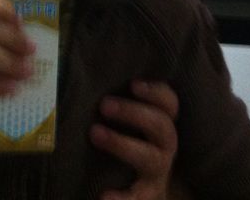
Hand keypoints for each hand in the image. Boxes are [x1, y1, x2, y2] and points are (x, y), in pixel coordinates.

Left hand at [90, 80, 178, 199]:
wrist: (135, 184)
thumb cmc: (123, 135)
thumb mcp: (123, 116)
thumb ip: (113, 95)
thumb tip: (79, 63)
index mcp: (160, 122)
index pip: (169, 103)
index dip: (155, 91)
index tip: (133, 84)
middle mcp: (164, 146)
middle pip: (161, 127)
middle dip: (134, 113)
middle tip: (104, 104)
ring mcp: (157, 172)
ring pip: (151, 159)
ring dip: (122, 144)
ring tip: (95, 133)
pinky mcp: (145, 195)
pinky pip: (138, 199)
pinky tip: (104, 196)